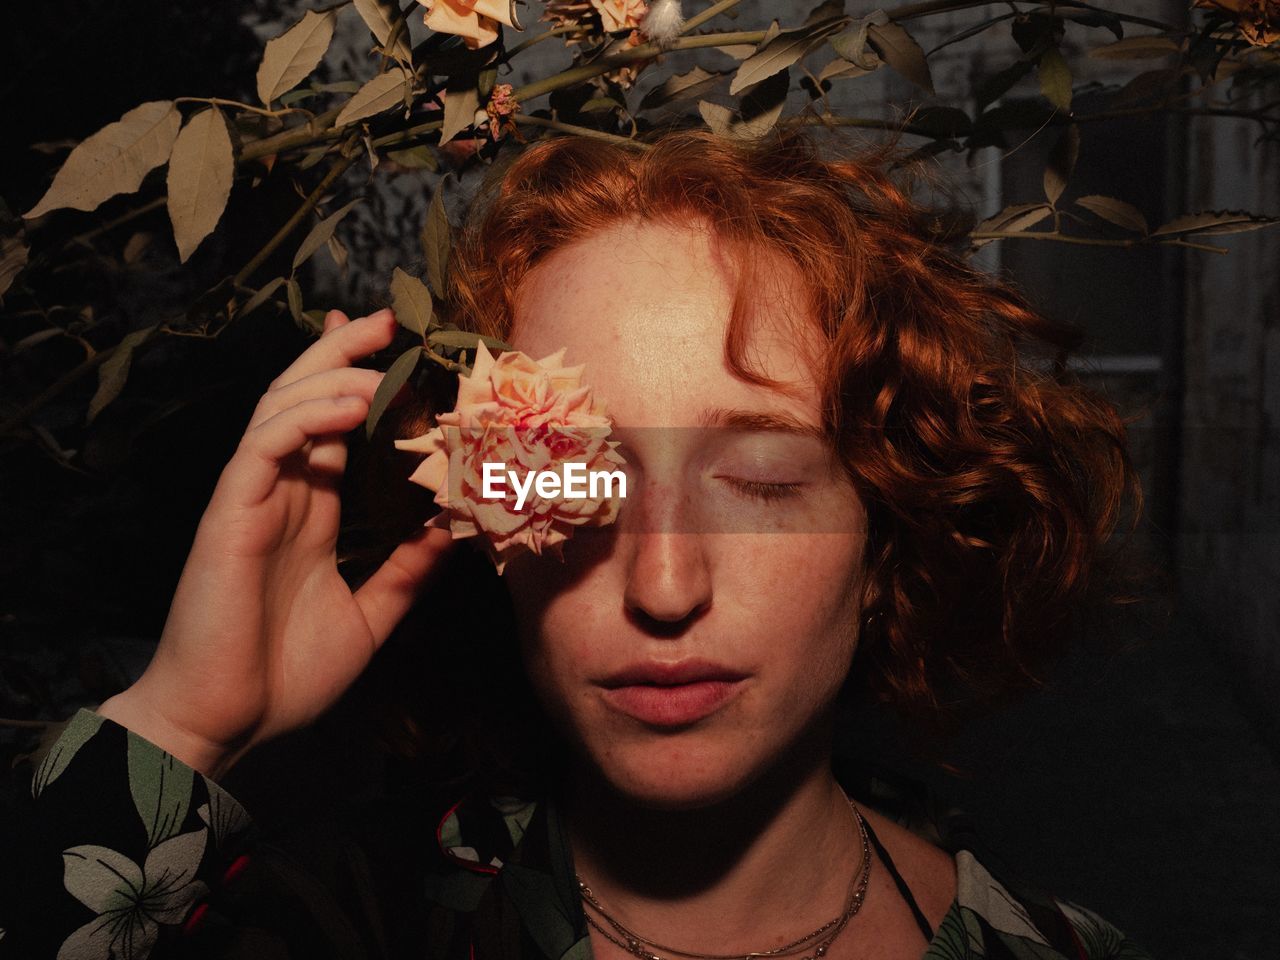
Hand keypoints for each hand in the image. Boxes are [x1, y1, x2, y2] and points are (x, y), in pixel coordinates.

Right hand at [98, 308, 452, 777]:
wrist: (225, 724)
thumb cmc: (284, 676)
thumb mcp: (369, 617)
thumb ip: (405, 573)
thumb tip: (451, 531)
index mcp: (310, 511)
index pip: (333, 425)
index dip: (357, 380)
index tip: (395, 347)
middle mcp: (281, 493)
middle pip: (304, 397)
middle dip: (341, 351)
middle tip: (387, 318)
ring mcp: (251, 498)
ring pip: (283, 407)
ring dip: (331, 373)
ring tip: (379, 354)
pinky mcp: (229, 512)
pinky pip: (265, 445)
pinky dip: (307, 417)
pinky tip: (349, 404)